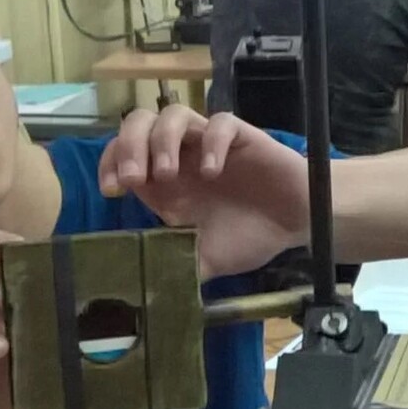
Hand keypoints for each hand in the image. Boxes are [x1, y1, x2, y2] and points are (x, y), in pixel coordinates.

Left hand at [99, 105, 312, 276]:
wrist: (298, 224)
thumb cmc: (250, 237)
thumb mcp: (206, 262)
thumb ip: (177, 269)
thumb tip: (147, 293)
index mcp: (165, 181)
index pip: (121, 151)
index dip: (109, 162)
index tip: (113, 189)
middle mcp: (183, 155)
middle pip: (139, 122)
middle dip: (128, 146)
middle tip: (135, 179)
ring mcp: (210, 143)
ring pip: (174, 114)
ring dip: (162, 141)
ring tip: (169, 174)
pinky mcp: (242, 137)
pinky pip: (221, 122)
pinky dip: (212, 143)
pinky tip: (214, 172)